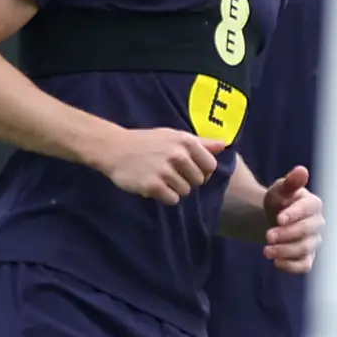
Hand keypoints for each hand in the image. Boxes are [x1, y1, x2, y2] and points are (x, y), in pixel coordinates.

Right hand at [88, 121, 224, 203]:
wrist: (113, 148)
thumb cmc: (146, 142)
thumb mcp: (173, 136)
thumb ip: (200, 142)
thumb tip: (223, 145)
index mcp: (186, 142)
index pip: (210, 166)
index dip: (201, 171)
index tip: (188, 170)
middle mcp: (178, 155)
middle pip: (198, 181)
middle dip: (186, 181)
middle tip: (169, 174)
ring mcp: (165, 171)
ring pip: (185, 191)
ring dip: (173, 189)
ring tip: (159, 179)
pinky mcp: (152, 185)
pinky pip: (172, 199)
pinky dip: (164, 196)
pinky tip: (153, 187)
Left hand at [261, 167, 322, 273]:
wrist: (274, 220)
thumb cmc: (280, 201)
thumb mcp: (280, 190)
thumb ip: (290, 183)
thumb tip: (301, 170)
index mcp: (313, 204)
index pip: (309, 209)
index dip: (295, 214)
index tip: (279, 218)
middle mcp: (317, 224)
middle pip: (307, 231)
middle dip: (287, 234)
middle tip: (267, 236)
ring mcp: (313, 241)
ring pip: (305, 249)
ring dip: (286, 251)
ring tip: (266, 251)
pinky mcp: (307, 256)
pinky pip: (305, 265)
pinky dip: (292, 266)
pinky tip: (276, 262)